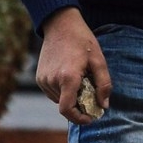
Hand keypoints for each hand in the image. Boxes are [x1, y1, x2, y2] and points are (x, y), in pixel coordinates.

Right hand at [36, 7, 110, 122]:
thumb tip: (104, 105)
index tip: (90, 117)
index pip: (67, 110)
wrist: (60, 24)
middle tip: (91, 95)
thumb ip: (103, 84)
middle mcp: (52, 81)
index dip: (79, 118)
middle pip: (65, 105)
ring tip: (81, 80)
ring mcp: (43, 79)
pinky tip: (70, 76)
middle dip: (79, 105)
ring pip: (58, 99)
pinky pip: (52, 92)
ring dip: (70, 97)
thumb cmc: (82, 40)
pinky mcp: (39, 77)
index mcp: (67, 77)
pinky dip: (62, 90)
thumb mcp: (99, 60)